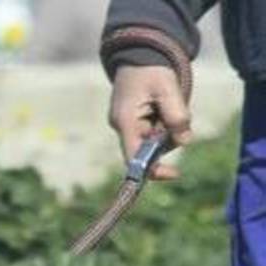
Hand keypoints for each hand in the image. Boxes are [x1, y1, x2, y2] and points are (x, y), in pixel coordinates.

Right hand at [108, 65, 191, 179]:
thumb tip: (184, 141)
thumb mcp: (169, 90)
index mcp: (125, 122)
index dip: (153, 170)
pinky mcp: (132, 119)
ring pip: (152, 140)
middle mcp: (122, 126)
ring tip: (170, 102)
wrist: (139, 52)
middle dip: (167, 140)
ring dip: (167, 129)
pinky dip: (164, 123)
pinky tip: (164, 104)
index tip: (174, 174)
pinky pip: (151, 130)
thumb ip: (177, 116)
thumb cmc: (151, 69)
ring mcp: (125, 123)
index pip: (134, 158)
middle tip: (179, 115)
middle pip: (147, 149)